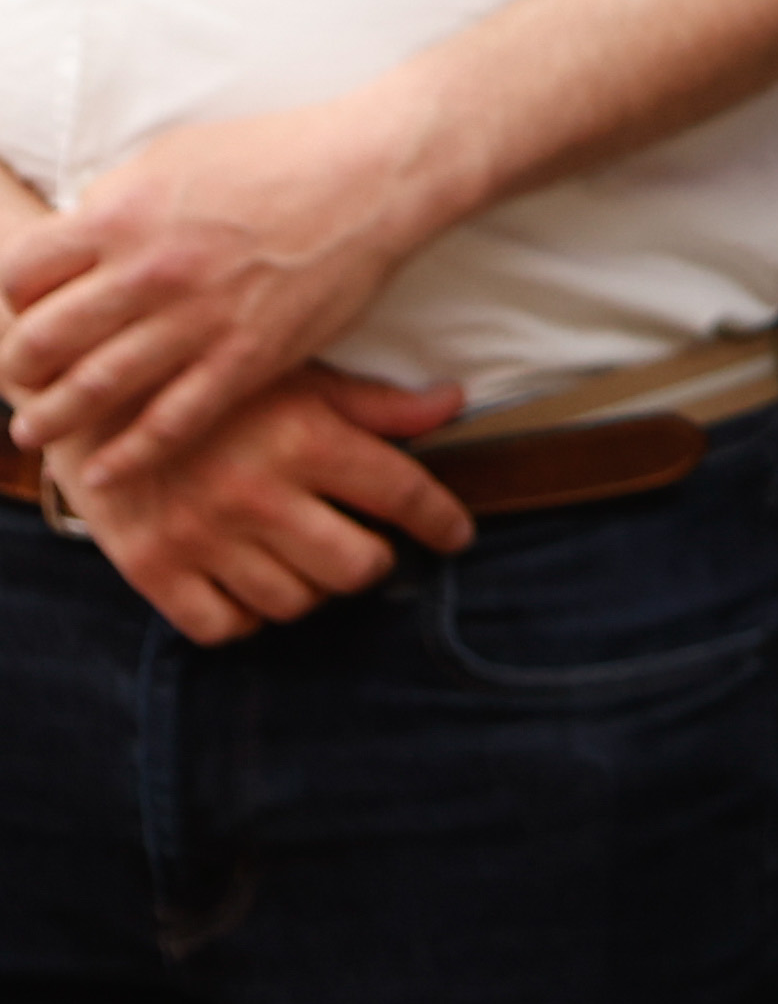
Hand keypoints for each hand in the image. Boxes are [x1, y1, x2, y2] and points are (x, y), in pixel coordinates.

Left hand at [0, 94, 448, 491]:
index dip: (14, 299)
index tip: (24, 313)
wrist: (377, 171)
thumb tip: (78, 235)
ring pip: (94, 386)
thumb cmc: (282, 152)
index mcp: (122, 213)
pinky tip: (106, 473)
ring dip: (52, 418)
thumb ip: (119, 199)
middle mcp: (148, 270)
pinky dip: (130, 454)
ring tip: (34, 432)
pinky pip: (172, 420)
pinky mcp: (249, 355)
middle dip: (19, 367)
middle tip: (18, 379)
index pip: (23, 275)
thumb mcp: (177, 154)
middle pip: (42, 338)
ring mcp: (198, 317)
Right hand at [70, 365, 473, 645]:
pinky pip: (223, 626)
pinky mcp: (151, 568)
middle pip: (357, 566)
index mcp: (304, 439)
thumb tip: (454, 403)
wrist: (92, 390)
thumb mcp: (299, 377)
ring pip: (295, 601)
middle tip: (365, 544)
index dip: (442, 521)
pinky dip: (246, 615)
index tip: (458, 535)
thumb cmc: (215, 383)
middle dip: (373, 560)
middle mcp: (257, 494)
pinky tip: (251, 583)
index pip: (402, 495)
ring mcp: (202, 536)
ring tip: (305, 556)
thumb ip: (376, 403)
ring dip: (312, 586)